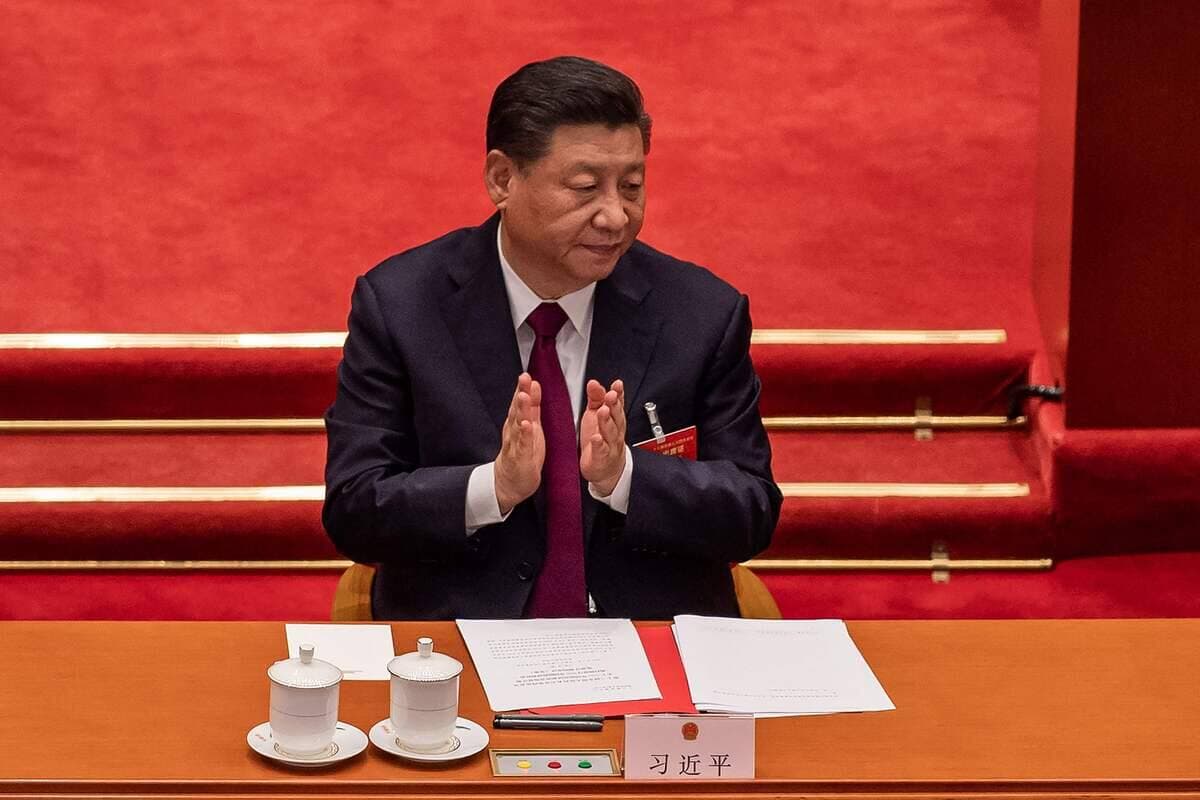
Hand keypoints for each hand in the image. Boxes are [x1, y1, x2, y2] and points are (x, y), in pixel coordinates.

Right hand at [494, 373, 543, 513]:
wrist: (509, 482)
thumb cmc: (521, 453)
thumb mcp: (529, 426)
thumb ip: (532, 406)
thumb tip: (534, 384)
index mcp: (517, 423)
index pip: (520, 403)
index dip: (523, 389)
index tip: (527, 375)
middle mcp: (513, 432)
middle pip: (517, 410)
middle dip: (520, 394)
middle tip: (524, 378)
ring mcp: (515, 445)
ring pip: (517, 425)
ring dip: (521, 410)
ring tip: (524, 397)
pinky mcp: (520, 458)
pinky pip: (523, 445)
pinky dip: (524, 435)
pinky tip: (526, 425)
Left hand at [579, 378, 625, 495]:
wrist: (606, 470)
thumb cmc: (601, 440)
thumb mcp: (596, 415)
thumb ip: (596, 398)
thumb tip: (594, 383)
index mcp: (614, 419)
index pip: (618, 404)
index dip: (619, 394)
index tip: (617, 384)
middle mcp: (615, 431)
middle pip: (616, 416)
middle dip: (614, 405)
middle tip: (610, 395)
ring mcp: (610, 445)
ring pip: (610, 432)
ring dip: (607, 421)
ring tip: (602, 411)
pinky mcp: (601, 458)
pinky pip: (601, 450)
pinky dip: (599, 444)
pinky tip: (596, 438)